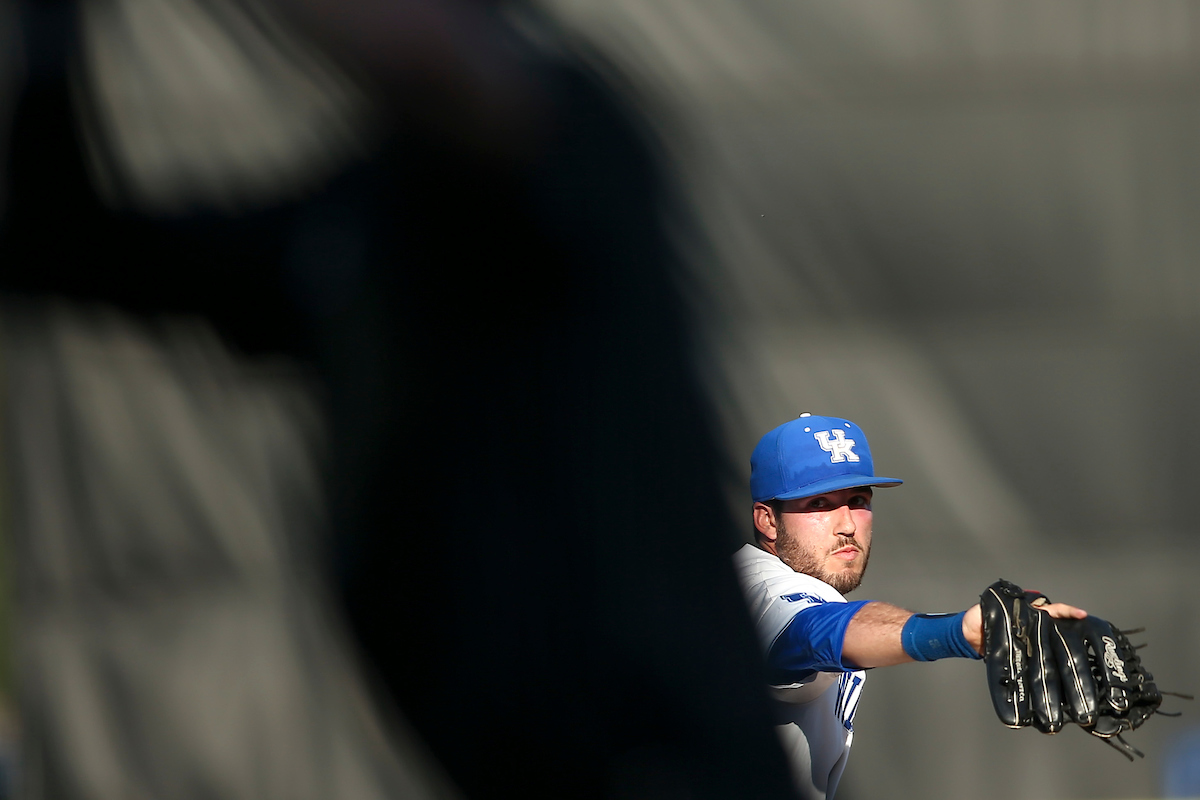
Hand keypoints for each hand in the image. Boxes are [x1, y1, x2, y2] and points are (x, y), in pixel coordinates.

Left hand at [962, 598, 1087, 655]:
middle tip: (1087, 638)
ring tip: (1079, 655)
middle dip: (1072, 631)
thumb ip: (994, 606)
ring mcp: (1028, 640)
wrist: (966, 639)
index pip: (1050, 609)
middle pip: (1056, 628)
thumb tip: (1006, 606)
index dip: (1066, 611)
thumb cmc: (975, 620)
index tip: (1080, 614)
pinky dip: (1048, 663)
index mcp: (1025, 612)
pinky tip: (1058, 670)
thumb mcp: (984, 609)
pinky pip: (1038, 658)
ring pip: (1050, 643)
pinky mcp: (1023, 654)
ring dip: (1063, 648)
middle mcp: (1030, 626)